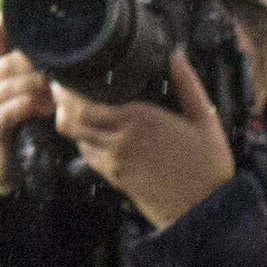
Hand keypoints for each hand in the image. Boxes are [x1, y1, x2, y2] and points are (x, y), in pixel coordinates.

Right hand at [0, 11, 57, 173]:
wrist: (10, 175)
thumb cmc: (28, 131)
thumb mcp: (37, 97)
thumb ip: (45, 73)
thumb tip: (72, 47)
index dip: (7, 18)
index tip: (34, 11)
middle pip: (7, 58)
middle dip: (36, 60)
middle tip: (63, 64)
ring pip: (9, 82)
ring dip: (38, 85)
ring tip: (59, 89)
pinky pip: (10, 109)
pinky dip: (32, 106)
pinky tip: (50, 109)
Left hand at [60, 50, 237, 231]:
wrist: (205, 212)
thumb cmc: (208, 165)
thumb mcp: (204, 120)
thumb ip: (188, 84)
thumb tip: (177, 55)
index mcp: (139, 120)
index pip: (85, 106)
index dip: (68, 94)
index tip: (63, 79)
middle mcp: (121, 141)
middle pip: (74, 123)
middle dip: (62, 105)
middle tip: (59, 89)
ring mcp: (116, 163)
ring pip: (80, 142)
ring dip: (72, 126)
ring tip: (70, 108)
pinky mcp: (118, 181)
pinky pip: (91, 159)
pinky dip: (85, 144)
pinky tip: (91, 134)